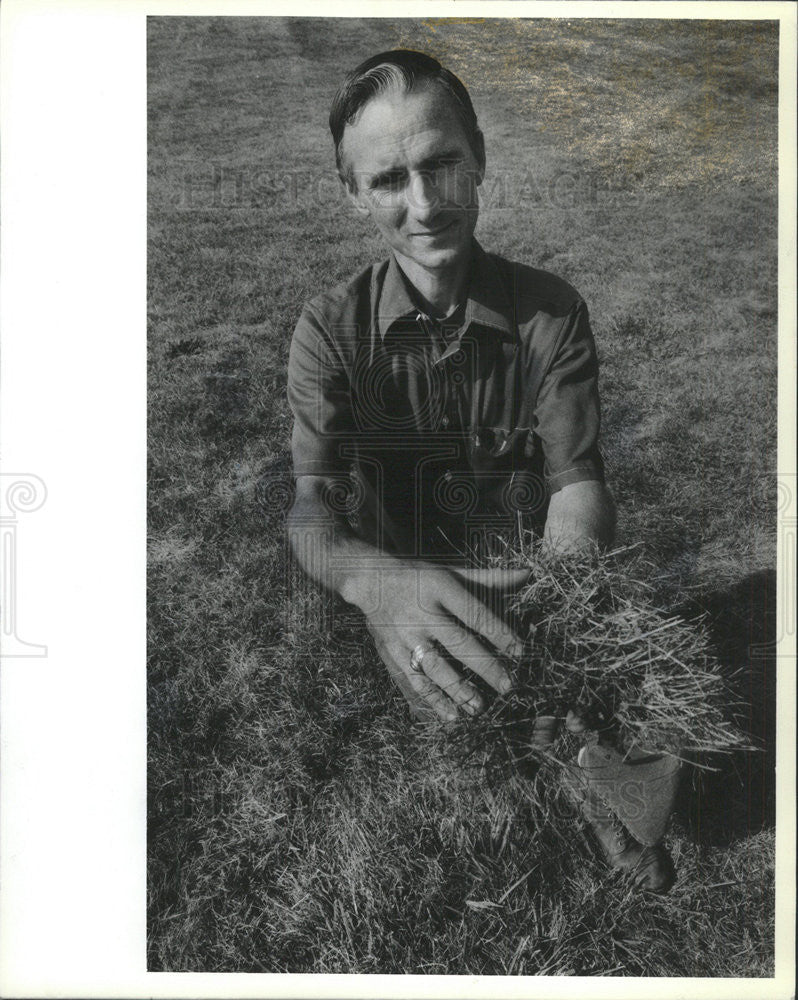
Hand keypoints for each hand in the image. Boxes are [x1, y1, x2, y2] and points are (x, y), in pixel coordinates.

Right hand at [355, 561, 529, 721]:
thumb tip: (527, 575)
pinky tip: (448, 716)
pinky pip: (411, 681)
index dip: (498, 632)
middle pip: (456, 642)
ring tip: (479, 708)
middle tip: (507, 687)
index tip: (520, 651)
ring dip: (456, 689)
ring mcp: (403, 635)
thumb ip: (488, 578)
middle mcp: (421, 613)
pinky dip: (429, 700)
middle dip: (483, 666)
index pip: (474, 612)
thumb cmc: (419, 576)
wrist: (368, 579)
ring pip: (432, 667)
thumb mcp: (451, 571)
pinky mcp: (390, 653)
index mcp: (440, 588)